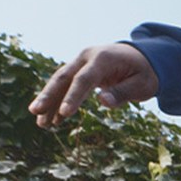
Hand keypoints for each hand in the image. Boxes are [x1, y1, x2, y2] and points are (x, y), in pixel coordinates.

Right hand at [29, 43, 159, 127]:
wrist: (143, 56)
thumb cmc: (145, 72)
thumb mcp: (142, 84)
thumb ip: (122, 92)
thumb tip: (102, 102)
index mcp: (102, 59)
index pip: (84, 79)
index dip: (73, 96)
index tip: (65, 114)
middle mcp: (87, 57)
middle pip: (64, 77)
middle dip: (49, 96)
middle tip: (35, 112)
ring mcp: (82, 63)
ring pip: (61, 82)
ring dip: (49, 101)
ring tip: (40, 124)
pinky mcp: (80, 71)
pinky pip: (67, 86)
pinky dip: (59, 102)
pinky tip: (53, 120)